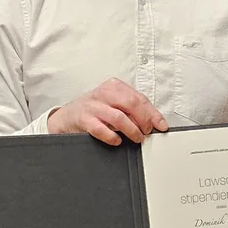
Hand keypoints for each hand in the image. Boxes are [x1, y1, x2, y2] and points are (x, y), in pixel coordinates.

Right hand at [47, 78, 167, 144]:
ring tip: (136, 138)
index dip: (153, 113)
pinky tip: (117, 140)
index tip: (161, 125)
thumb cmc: (94, 110)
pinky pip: (101, 129)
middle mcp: (104, 93)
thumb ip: (131, 109)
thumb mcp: (113, 103)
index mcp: (114, 86)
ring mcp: (93, 106)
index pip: (139, 98)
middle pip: (131, 104)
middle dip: (143, 120)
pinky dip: (112, 137)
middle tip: (147, 132)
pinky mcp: (83, 119)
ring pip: (118, 117)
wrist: (66, 117)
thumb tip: (152, 122)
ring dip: (131, 130)